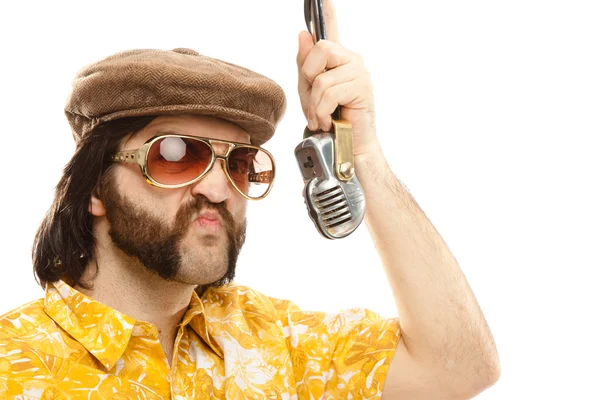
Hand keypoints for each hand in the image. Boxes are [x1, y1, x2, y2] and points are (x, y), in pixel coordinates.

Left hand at [296, 0, 377, 156]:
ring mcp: (359, 72)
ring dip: (314, 104)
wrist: (350, 147)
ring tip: (321, 118)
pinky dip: (323, 111)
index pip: (331, 28)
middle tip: (313, 102)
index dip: (327, 11)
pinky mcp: (362, 87)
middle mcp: (351, 59)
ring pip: (321, 78)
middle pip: (319, 49)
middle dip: (307, 80)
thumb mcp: (310, 92)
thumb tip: (303, 34)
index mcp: (338, 59)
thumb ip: (305, 65)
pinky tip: (329, 121)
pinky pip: (329, 92)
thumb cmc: (331, 120)